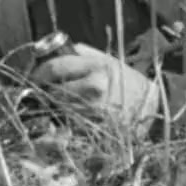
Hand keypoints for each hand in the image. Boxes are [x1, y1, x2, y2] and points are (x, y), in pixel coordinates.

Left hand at [31, 43, 159, 129]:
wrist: (150, 105)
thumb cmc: (126, 81)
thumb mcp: (107, 60)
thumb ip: (79, 55)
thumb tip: (51, 54)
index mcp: (97, 68)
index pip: (55, 68)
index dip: (39, 72)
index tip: (34, 76)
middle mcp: (95, 89)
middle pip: (53, 92)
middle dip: (44, 93)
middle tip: (42, 92)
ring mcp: (95, 112)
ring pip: (58, 110)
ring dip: (53, 109)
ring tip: (60, 105)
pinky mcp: (95, 130)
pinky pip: (68, 126)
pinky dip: (63, 123)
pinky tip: (71, 118)